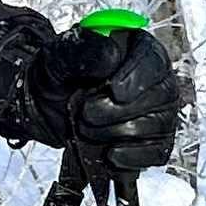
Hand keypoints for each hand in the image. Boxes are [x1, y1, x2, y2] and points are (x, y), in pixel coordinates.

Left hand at [31, 19, 182, 173]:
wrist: (44, 105)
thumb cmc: (58, 74)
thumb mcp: (60, 54)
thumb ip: (85, 50)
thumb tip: (112, 55)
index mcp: (137, 48)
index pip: (154, 60)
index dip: (138, 76)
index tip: (115, 91)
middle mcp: (155, 79)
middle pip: (161, 95)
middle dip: (119, 110)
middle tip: (86, 113)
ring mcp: (158, 111)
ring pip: (158, 125)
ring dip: (117, 132)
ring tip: (85, 129)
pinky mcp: (153, 141)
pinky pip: (157, 152)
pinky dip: (133, 157)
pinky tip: (110, 155)